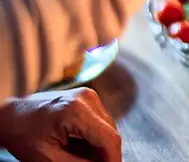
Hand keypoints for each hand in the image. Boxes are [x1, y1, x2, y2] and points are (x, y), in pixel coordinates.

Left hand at [0, 87, 121, 161]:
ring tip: (75, 154)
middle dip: (104, 153)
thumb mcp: (49, 158)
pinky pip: (100, 121)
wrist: (10, 116)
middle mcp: (87, 98)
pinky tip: (77, 145)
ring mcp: (88, 96)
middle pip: (110, 133)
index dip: (114, 159)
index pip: (109, 138)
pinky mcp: (87, 98)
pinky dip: (93, 137)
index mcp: (76, 111)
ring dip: (98, 145)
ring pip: (107, 128)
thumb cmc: (23, 136)